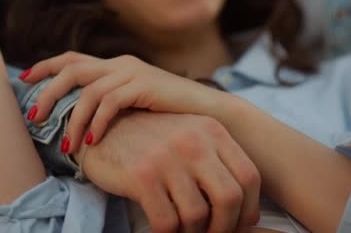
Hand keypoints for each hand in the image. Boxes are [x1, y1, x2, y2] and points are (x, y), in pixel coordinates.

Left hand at [21, 51, 222, 148]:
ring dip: (72, 120)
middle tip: (34, 116)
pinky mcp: (144, 85)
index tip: (23, 78)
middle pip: (72, 69)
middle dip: (48, 91)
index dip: (45, 66)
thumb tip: (80, 119)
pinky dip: (97, 123)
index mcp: (115, 65)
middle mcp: (120, 64)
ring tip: (66, 146)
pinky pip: (110, 103)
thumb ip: (111, 103)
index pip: (72, 58)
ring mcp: (132, 72)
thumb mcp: (135, 105)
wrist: (208, 113)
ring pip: (88, 91)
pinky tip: (92, 141)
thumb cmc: (169, 115)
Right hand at [79, 111, 260, 232]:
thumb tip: (244, 212)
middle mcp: (193, 140)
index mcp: (211, 130)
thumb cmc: (149, 141)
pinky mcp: (142, 175)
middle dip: (225, 227)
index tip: (238, 224)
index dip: (249, 209)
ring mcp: (167, 157)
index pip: (250, 177)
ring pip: (198, 215)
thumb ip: (214, 163)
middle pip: (230, 198)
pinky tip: (163, 231)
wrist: (101, 129)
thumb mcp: (187, 138)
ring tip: (183, 232)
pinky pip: (167, 222)